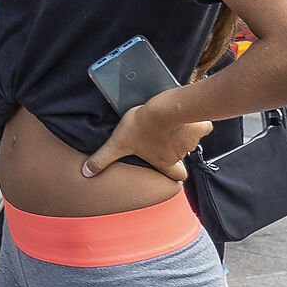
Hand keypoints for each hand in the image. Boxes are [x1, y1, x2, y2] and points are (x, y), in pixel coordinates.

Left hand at [82, 98, 212, 181]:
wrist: (164, 110)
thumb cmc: (141, 128)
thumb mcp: (117, 144)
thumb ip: (103, 159)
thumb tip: (86, 173)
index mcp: (165, 161)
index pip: (177, 176)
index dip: (175, 174)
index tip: (172, 170)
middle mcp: (180, 154)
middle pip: (181, 156)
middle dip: (176, 150)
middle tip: (165, 138)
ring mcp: (191, 141)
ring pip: (189, 140)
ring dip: (181, 133)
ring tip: (168, 121)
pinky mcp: (198, 126)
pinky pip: (200, 126)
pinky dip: (194, 121)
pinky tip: (183, 113)